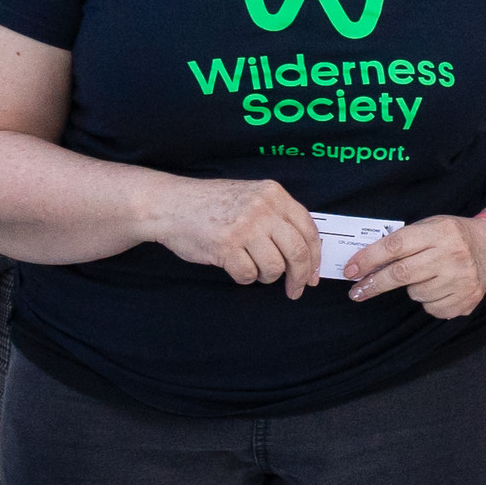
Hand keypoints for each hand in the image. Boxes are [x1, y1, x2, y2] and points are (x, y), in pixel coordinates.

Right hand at [146, 178, 321, 297]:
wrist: (170, 204)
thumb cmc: (212, 205)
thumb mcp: (252, 197)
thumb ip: (278, 218)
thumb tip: (306, 254)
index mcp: (274, 194)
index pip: (309, 229)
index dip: (315, 257)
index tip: (313, 275)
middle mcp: (263, 209)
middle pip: (298, 252)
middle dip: (300, 277)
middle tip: (296, 289)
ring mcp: (244, 227)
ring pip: (274, 267)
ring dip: (266, 276)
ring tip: (254, 269)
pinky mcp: (225, 246)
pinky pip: (248, 275)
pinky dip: (245, 277)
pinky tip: (235, 267)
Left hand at [344, 215, 485, 318]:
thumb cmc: (455, 236)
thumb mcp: (433, 226)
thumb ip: (405, 240)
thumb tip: (366, 262)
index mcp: (440, 232)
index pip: (396, 246)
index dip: (369, 259)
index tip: (350, 270)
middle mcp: (452, 255)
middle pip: (401, 273)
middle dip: (374, 284)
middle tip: (357, 291)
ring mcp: (462, 280)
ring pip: (415, 294)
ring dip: (412, 288)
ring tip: (427, 276)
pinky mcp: (466, 300)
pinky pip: (431, 308)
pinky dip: (429, 300)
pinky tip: (440, 288)